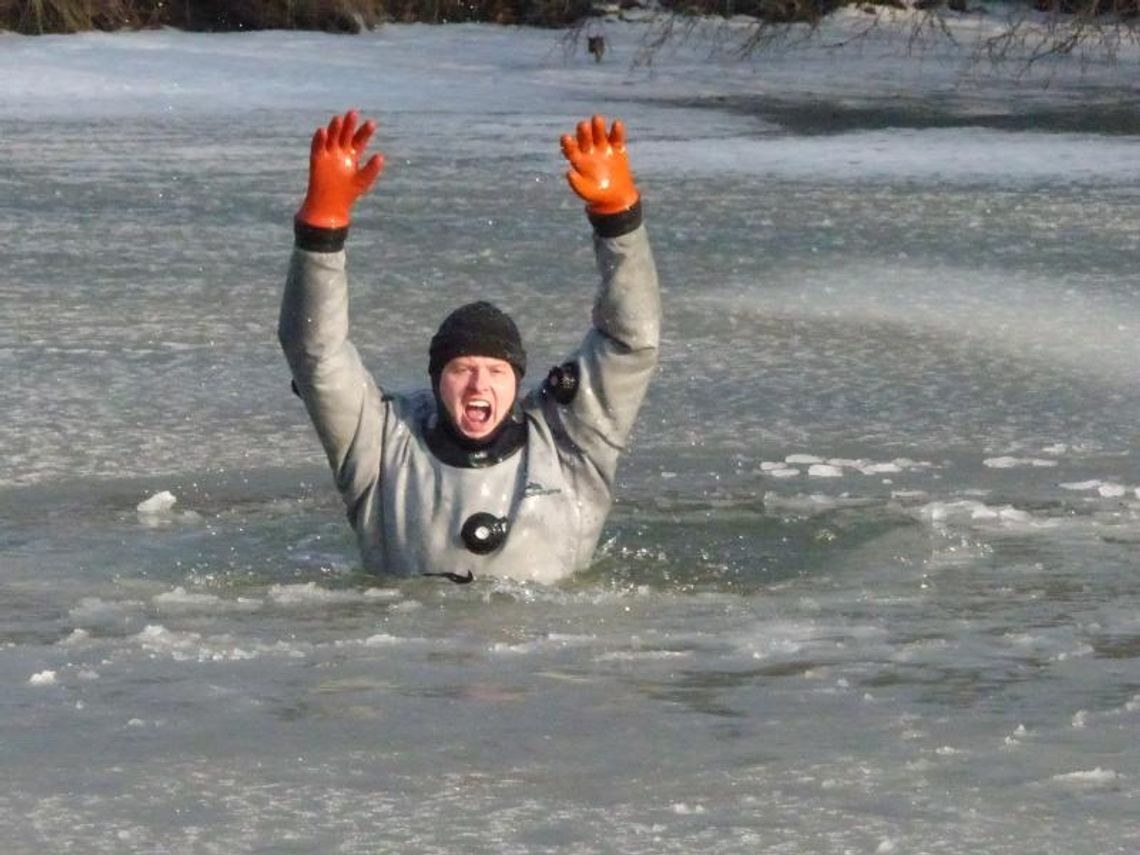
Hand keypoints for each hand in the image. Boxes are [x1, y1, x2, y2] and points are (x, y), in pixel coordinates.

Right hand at [295, 110, 383, 228]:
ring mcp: (328, 154)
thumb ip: (372, 169)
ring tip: (339, 119)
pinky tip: (323, 131)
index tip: (371, 123)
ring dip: (334, 128)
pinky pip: (317, 147)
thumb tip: (380, 156)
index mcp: (352, 155)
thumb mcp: (363, 180)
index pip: (359, 140)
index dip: (365, 132)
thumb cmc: (348, 193)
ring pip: (331, 137)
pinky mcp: (316, 159)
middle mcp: (340, 151)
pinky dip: (320, 139)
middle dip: (349, 125)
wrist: (331, 205)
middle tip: (354, 113)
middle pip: (345, 134)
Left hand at [560, 115, 639, 215]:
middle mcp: (589, 149)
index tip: (566, 138)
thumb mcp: (585, 191)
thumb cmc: (596, 194)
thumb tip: (569, 172)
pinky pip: (616, 137)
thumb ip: (576, 183)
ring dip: (598, 126)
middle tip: (583, 126)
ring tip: (597, 120)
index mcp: (578, 158)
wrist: (615, 196)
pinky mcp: (617, 147)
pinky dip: (617, 131)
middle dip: (583, 131)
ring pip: (599, 133)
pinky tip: (617, 125)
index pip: (570, 148)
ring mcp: (603, 147)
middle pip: (584, 137)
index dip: (568, 143)